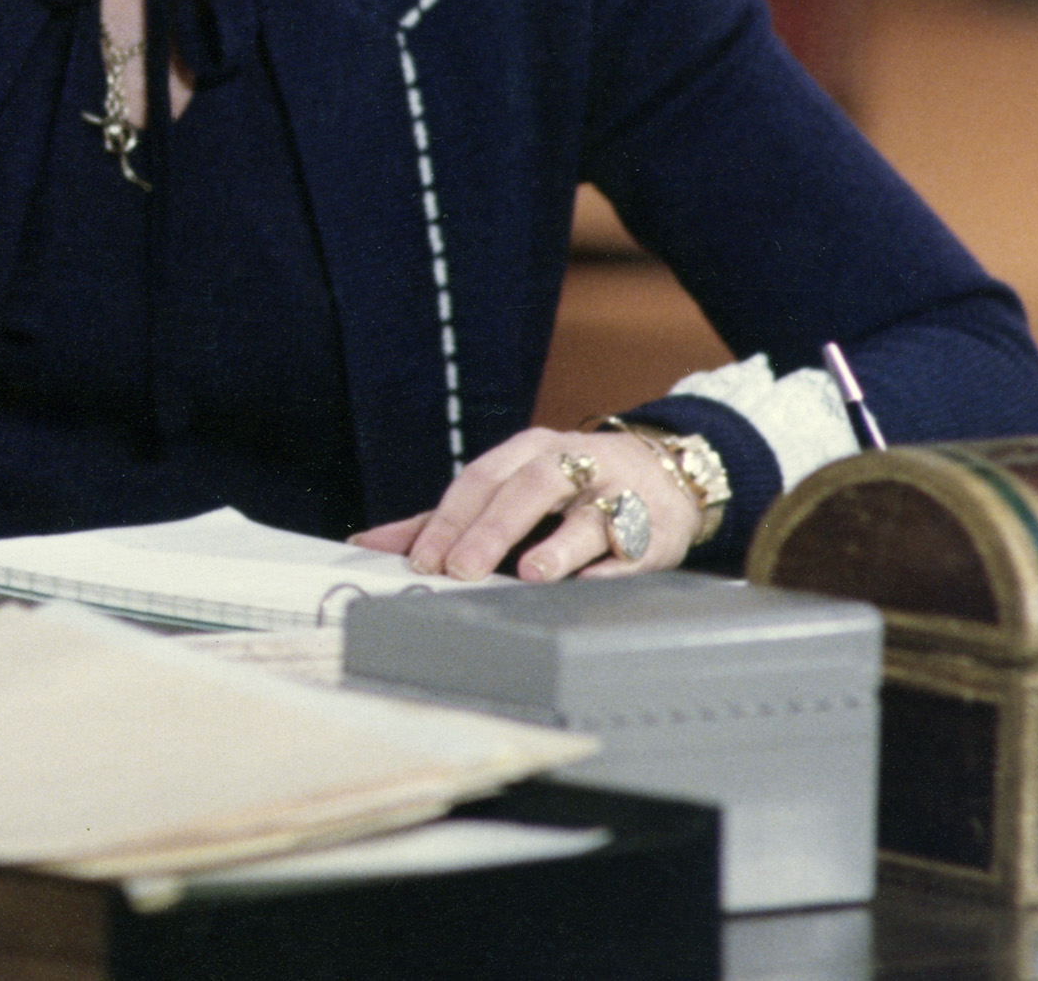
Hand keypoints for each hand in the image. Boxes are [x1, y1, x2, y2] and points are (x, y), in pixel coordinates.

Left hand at [350, 424, 700, 581]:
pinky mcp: (654, 529)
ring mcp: (617, 495)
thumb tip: (371, 544)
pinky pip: (632, 548)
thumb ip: (444, 518)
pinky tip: (590, 586)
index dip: (449, 519)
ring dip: (557, 545)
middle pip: (527, 490)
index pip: (479, 479)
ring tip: (530, 573)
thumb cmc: (570, 488)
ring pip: (586, 514)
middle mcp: (572, 464)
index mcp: (527, 451)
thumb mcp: (509, 488)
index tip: (422, 558)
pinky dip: (611, 570)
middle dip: (490, 531)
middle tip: (459, 570)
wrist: (667, 475)